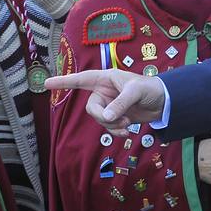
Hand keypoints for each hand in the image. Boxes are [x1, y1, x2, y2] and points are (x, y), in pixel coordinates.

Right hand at [43, 69, 167, 132]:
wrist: (165, 102)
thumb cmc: (150, 88)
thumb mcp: (135, 92)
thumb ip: (120, 104)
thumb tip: (105, 118)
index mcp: (105, 78)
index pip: (80, 79)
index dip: (63, 82)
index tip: (46, 83)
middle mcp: (104, 91)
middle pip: (91, 108)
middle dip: (103, 117)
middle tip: (118, 120)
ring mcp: (109, 105)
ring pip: (100, 120)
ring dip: (112, 125)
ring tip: (127, 124)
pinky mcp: (116, 117)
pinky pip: (108, 127)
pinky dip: (116, 131)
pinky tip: (127, 131)